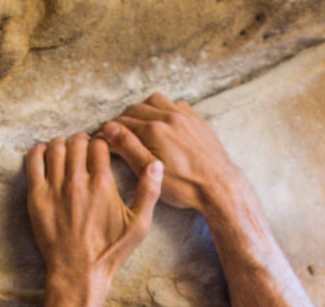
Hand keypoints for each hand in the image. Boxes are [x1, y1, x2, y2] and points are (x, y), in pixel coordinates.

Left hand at [25, 133, 161, 288]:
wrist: (78, 272)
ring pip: (55, 148)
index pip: (99, 144)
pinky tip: (44, 155)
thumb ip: (149, 192)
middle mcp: (77, 182)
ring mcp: (54, 188)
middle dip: (82, 140)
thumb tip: (157, 164)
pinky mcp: (36, 197)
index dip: (101, 142)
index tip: (101, 148)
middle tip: (83, 148)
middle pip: (76, 142)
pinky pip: (33, 162)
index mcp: (102, 184)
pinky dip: (38, 152)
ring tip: (66, 152)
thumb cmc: (110, 251)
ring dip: (62, 144)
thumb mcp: (139, 225)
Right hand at [96, 94, 247, 216]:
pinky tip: (162, 123)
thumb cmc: (185, 186)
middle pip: (136, 108)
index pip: (122, 123)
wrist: (220, 187)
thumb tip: (109, 129)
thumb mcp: (149, 171)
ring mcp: (185, 116)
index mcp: (154, 129)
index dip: (110, 131)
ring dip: (143, 109)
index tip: (104, 137)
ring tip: (138, 125)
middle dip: (124, 119)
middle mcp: (169, 116)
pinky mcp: (197, 120)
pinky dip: (163, 109)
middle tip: (118, 133)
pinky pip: (175, 104)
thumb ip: (128, 147)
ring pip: (155, 101)